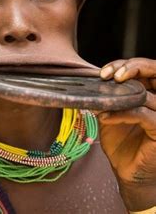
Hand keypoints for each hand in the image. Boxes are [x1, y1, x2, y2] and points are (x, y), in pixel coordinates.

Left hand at [98, 58, 155, 209]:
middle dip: (131, 68)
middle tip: (109, 75)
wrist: (127, 173)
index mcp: (150, 95)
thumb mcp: (109, 116)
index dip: (125, 66)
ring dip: (119, 97)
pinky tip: (105, 117)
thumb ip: (106, 100)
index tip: (103, 72)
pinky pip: (143, 115)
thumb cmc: (121, 145)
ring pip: (146, 95)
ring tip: (101, 103)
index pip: (144, 70)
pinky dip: (122, 114)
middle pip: (154, 72)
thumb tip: (89, 84)